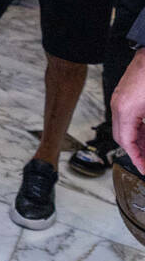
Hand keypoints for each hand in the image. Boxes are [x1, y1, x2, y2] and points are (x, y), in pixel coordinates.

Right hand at [112, 47, 144, 172]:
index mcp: (126, 110)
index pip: (127, 143)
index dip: (138, 158)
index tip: (144, 168)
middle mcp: (118, 104)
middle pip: (122, 137)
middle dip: (136, 151)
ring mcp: (120, 98)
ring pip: (123, 127)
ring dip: (137, 140)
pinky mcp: (124, 93)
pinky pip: (126, 116)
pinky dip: (136, 128)